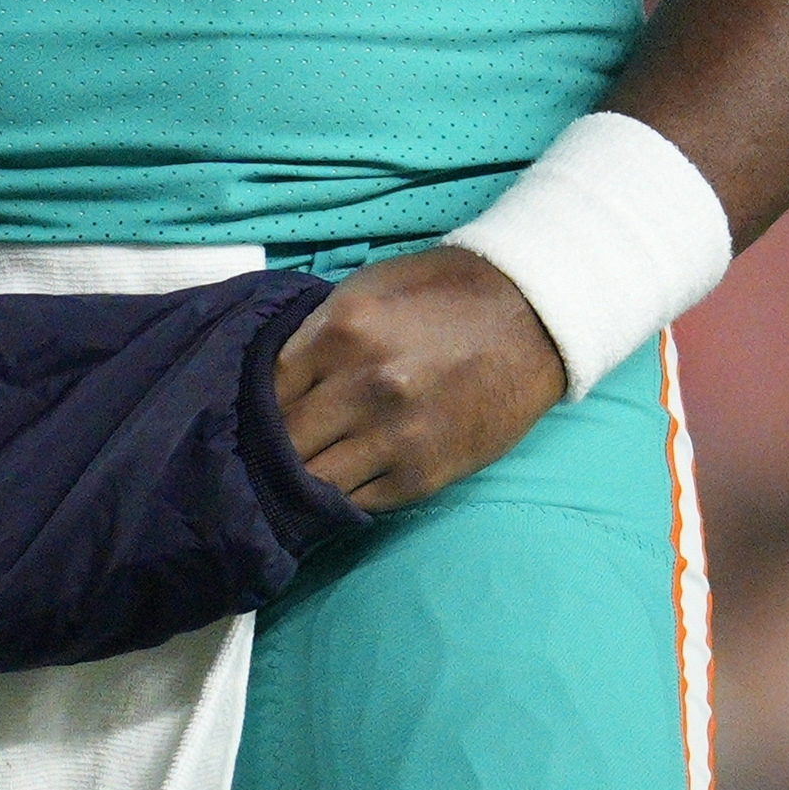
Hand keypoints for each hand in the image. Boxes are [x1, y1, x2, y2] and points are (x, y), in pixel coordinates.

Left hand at [270, 247, 565, 513]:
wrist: (531, 317)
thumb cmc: (444, 293)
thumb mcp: (370, 289)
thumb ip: (318, 331)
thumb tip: (273, 377)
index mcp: (342, 331)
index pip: (265, 390)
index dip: (257, 405)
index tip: (258, 413)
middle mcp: (362, 387)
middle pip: (284, 442)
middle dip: (274, 447)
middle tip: (269, 451)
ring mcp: (393, 436)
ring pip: (313, 482)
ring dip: (303, 480)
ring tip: (300, 474)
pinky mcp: (421, 475)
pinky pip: (357, 501)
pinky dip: (343, 495)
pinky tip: (342, 480)